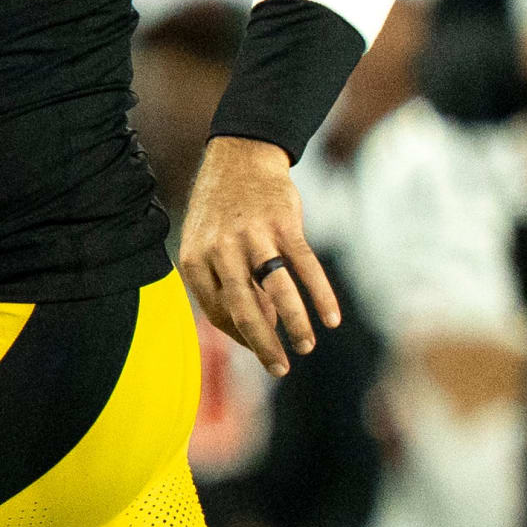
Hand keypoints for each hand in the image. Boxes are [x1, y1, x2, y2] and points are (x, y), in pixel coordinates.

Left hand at [177, 136, 342, 379]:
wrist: (240, 158)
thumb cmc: (222, 212)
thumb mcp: (205, 245)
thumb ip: (224, 285)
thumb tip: (264, 324)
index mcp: (195, 259)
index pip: (218, 311)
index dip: (241, 335)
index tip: (262, 350)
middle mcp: (221, 249)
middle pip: (243, 306)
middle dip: (263, 342)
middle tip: (280, 369)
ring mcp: (253, 235)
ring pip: (276, 288)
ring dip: (294, 322)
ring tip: (306, 346)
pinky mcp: (283, 224)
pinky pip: (304, 265)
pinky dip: (320, 293)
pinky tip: (331, 317)